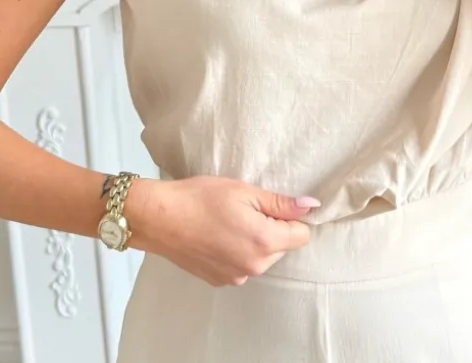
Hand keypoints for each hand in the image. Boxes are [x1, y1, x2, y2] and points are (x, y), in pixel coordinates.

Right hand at [127, 176, 317, 285]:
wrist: (160, 218)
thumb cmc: (201, 198)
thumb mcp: (245, 191)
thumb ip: (281, 203)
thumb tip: (311, 207)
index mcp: (264, 242)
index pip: (301, 235)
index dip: (291, 217)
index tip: (272, 205)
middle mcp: (254, 266)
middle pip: (282, 247)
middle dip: (272, 229)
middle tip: (244, 209)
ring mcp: (236, 276)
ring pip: (262, 257)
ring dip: (254, 241)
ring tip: (228, 221)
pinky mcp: (220, 280)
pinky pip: (243, 265)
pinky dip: (237, 251)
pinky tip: (217, 235)